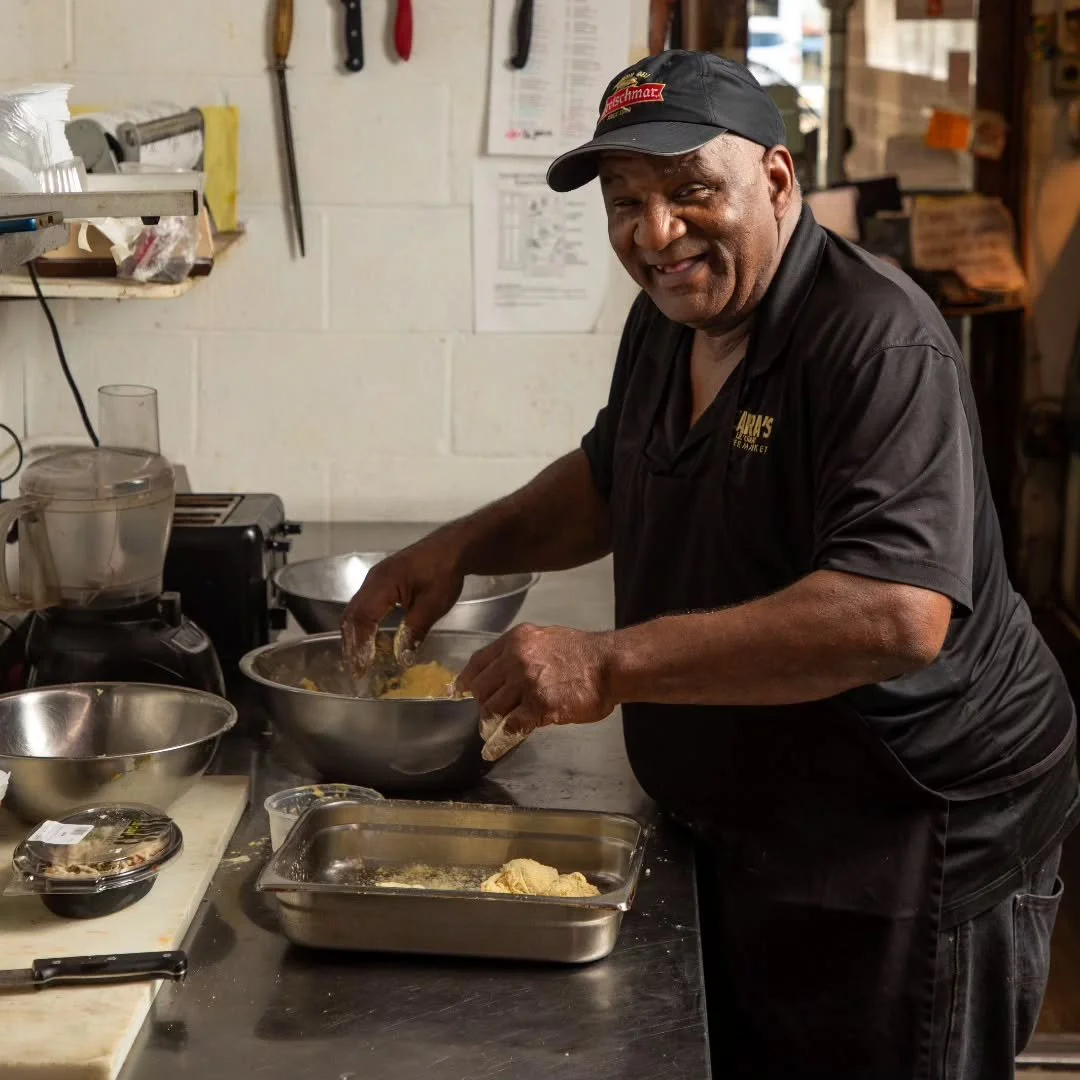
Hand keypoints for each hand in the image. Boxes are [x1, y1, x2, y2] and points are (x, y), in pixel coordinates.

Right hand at [341, 538, 463, 677]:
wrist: (451, 548)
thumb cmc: (443, 573)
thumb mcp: (432, 605)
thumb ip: (415, 631)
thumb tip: (402, 657)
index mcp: (382, 585)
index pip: (361, 619)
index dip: (359, 644)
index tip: (361, 666)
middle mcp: (372, 581)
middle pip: (351, 615)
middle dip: (352, 642)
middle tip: (357, 667)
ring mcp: (375, 579)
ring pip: (355, 610)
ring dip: (356, 634)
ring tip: (362, 657)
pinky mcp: (382, 581)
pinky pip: (364, 604)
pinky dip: (363, 624)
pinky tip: (372, 638)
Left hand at [457, 624, 615, 742]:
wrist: (609, 664)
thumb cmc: (583, 653)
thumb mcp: (546, 639)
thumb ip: (523, 653)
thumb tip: (506, 673)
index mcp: (516, 640)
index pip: (479, 661)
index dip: (466, 680)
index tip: (459, 691)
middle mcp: (516, 659)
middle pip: (482, 688)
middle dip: (481, 704)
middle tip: (487, 715)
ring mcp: (526, 683)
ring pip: (493, 708)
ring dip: (491, 722)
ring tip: (493, 731)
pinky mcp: (539, 706)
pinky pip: (511, 726)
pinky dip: (501, 739)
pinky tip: (495, 747)